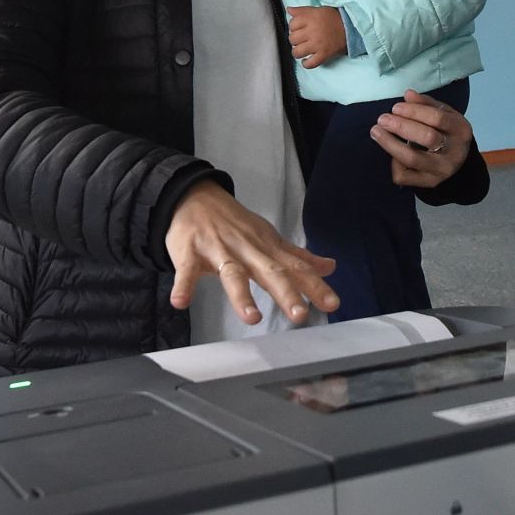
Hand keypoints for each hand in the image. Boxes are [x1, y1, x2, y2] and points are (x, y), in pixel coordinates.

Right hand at [164, 181, 338, 324]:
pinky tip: (181, 302)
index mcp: (266, 248)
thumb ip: (297, 257)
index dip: (314, 286)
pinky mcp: (190, 252)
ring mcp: (218, 250)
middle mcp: (246, 250)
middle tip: (300, 315)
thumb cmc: (233, 223)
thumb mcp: (268, 238)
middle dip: (286, 292)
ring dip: (242, 295)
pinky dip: (183, 285)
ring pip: (232, 273)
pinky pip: (187, 270)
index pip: (295, 268)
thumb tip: (329, 267)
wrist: (194, 196)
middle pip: (269, 272)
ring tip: (252, 318)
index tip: (332, 304)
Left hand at [287, 7, 345, 68]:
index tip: (298, 28)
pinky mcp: (324, 55)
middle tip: (301, 39)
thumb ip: (302, 10)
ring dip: (298, 52)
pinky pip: (310, 64)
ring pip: (297, 52)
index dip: (293, 27)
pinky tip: (306, 60)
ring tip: (302, 49)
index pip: (292, 24)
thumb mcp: (317, 10)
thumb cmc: (334, 18)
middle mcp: (312, 31)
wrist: (351, 27)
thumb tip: (289, 10)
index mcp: (310, 19)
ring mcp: (317, 44)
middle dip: (295, 39)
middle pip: (292, 39)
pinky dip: (306, 63)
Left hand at [373, 89, 472, 188]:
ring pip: (412, 159)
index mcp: (460, 130)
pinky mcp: (428, 183)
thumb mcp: (443, 114)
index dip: (414, 111)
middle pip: (427, 138)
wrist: (456, 161)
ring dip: (390, 144)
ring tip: (376, 132)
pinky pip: (404, 176)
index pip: (438, 118)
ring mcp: (441, 170)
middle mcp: (454, 152)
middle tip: (382, 119)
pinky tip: (391, 153)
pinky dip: (394, 163)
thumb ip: (426, 104)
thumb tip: (408, 95)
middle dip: (401, 126)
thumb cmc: (446, 132)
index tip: (395, 107)